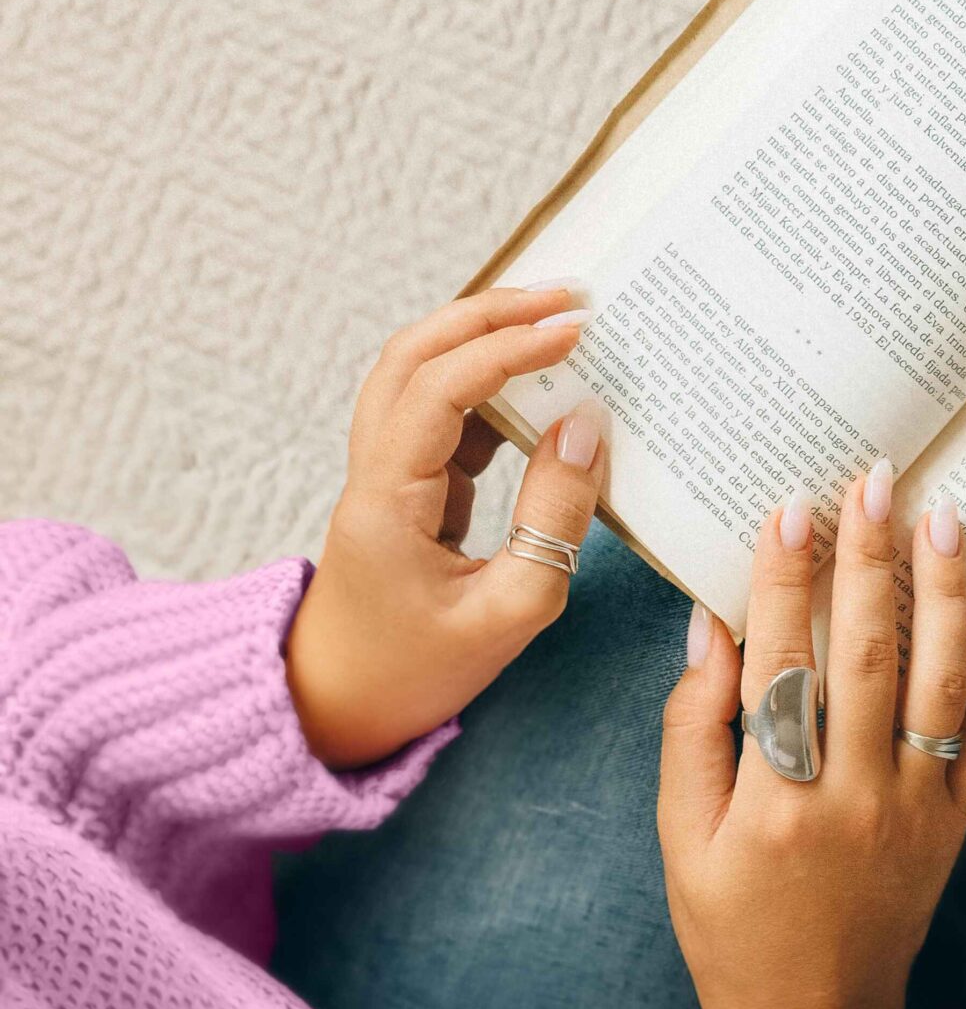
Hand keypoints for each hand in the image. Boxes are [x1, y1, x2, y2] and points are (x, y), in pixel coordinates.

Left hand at [285, 286, 606, 767]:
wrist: (336, 712)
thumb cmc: (416, 673)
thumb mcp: (510, 610)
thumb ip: (553, 518)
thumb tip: (585, 425)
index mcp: (387, 500)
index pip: (442, 389)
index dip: (508, 350)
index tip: (576, 330)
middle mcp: (373, 470)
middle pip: (413, 354)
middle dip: (489, 312)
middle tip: (567, 296)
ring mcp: (381, 474)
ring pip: (416, 372)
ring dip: (478, 335)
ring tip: (552, 320)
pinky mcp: (401, 487)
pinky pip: (436, 410)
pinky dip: (482, 381)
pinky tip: (535, 384)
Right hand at [658, 465, 965, 1008]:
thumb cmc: (733, 928)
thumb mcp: (681, 839)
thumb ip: (691, 730)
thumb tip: (712, 627)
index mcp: (774, 798)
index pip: (782, 660)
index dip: (785, 578)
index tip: (793, 506)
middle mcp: (854, 795)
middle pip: (868, 654)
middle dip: (870, 559)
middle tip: (875, 481)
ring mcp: (915, 808)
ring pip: (938, 682)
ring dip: (943, 592)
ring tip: (943, 517)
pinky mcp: (954, 822)